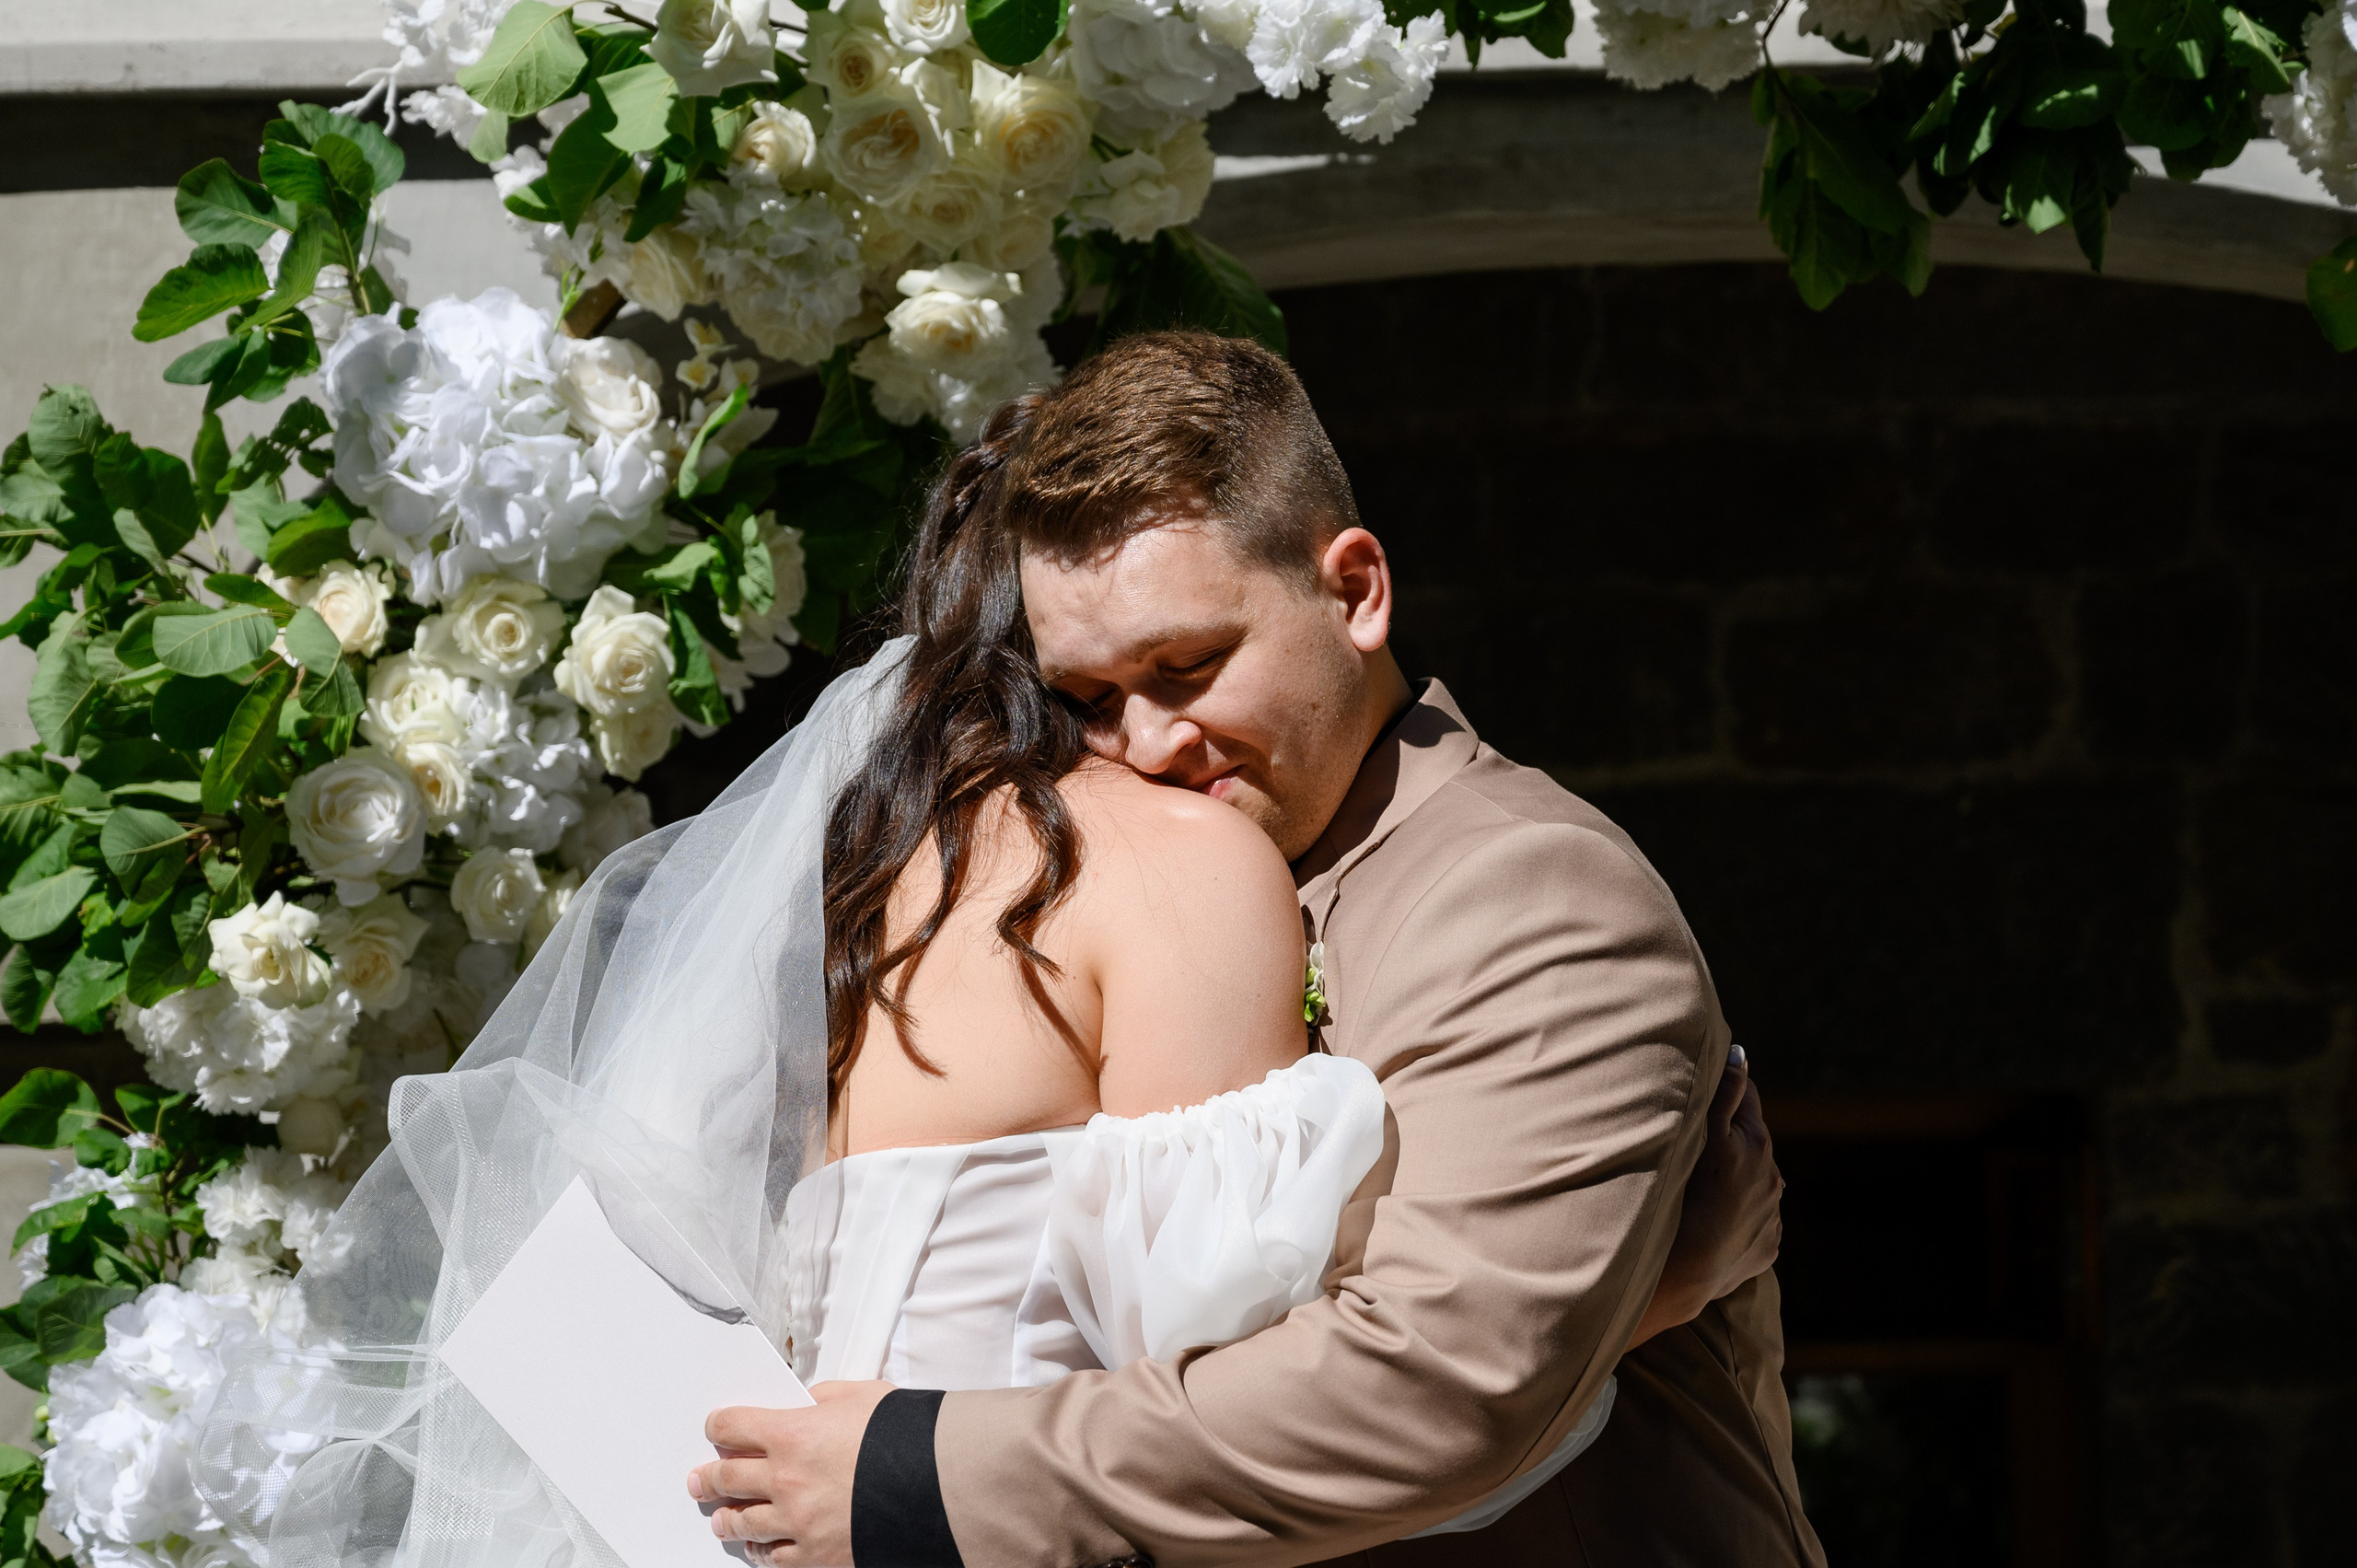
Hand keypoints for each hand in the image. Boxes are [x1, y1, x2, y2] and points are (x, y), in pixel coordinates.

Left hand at [688, 1380, 893, 1566]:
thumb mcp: (860, 1395)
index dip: (718, 1426)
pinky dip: (761, 1552)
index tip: (714, 1429)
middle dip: (709, 1477)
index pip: (733, 1426)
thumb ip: (823, 1398)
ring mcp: (797, 1521)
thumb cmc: (903, 1437)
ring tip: (721, 1521)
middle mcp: (785, 1480)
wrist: (936, 1484)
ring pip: (743, 1523)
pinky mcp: (816, 1554)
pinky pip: (774, 1557)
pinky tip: (757, 1548)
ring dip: (727, 1520)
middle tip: (700, 1480)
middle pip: (728, 1477)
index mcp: (792, 1434)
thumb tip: (806, 1404)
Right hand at [1628, 1046, 1783, 1346]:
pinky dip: (1738, 1219)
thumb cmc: (1689, 1191)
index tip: (1707, 1090)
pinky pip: (1754, 1225)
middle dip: (1732, 1140)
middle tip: (1697, 1144)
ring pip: (1754, 1186)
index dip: (1727, 1091)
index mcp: (1759, 1145)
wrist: (1689, 1266)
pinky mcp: (1765, 1250)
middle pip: (1752, 1145)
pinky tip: (1715, 1222)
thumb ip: (1725, 1091)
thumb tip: (1740, 1053)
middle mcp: (1775, 1181)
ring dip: (1735, 1181)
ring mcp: (1771, 1218)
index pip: (1747, 1099)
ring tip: (1704, 1189)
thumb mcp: (1705, 1132)